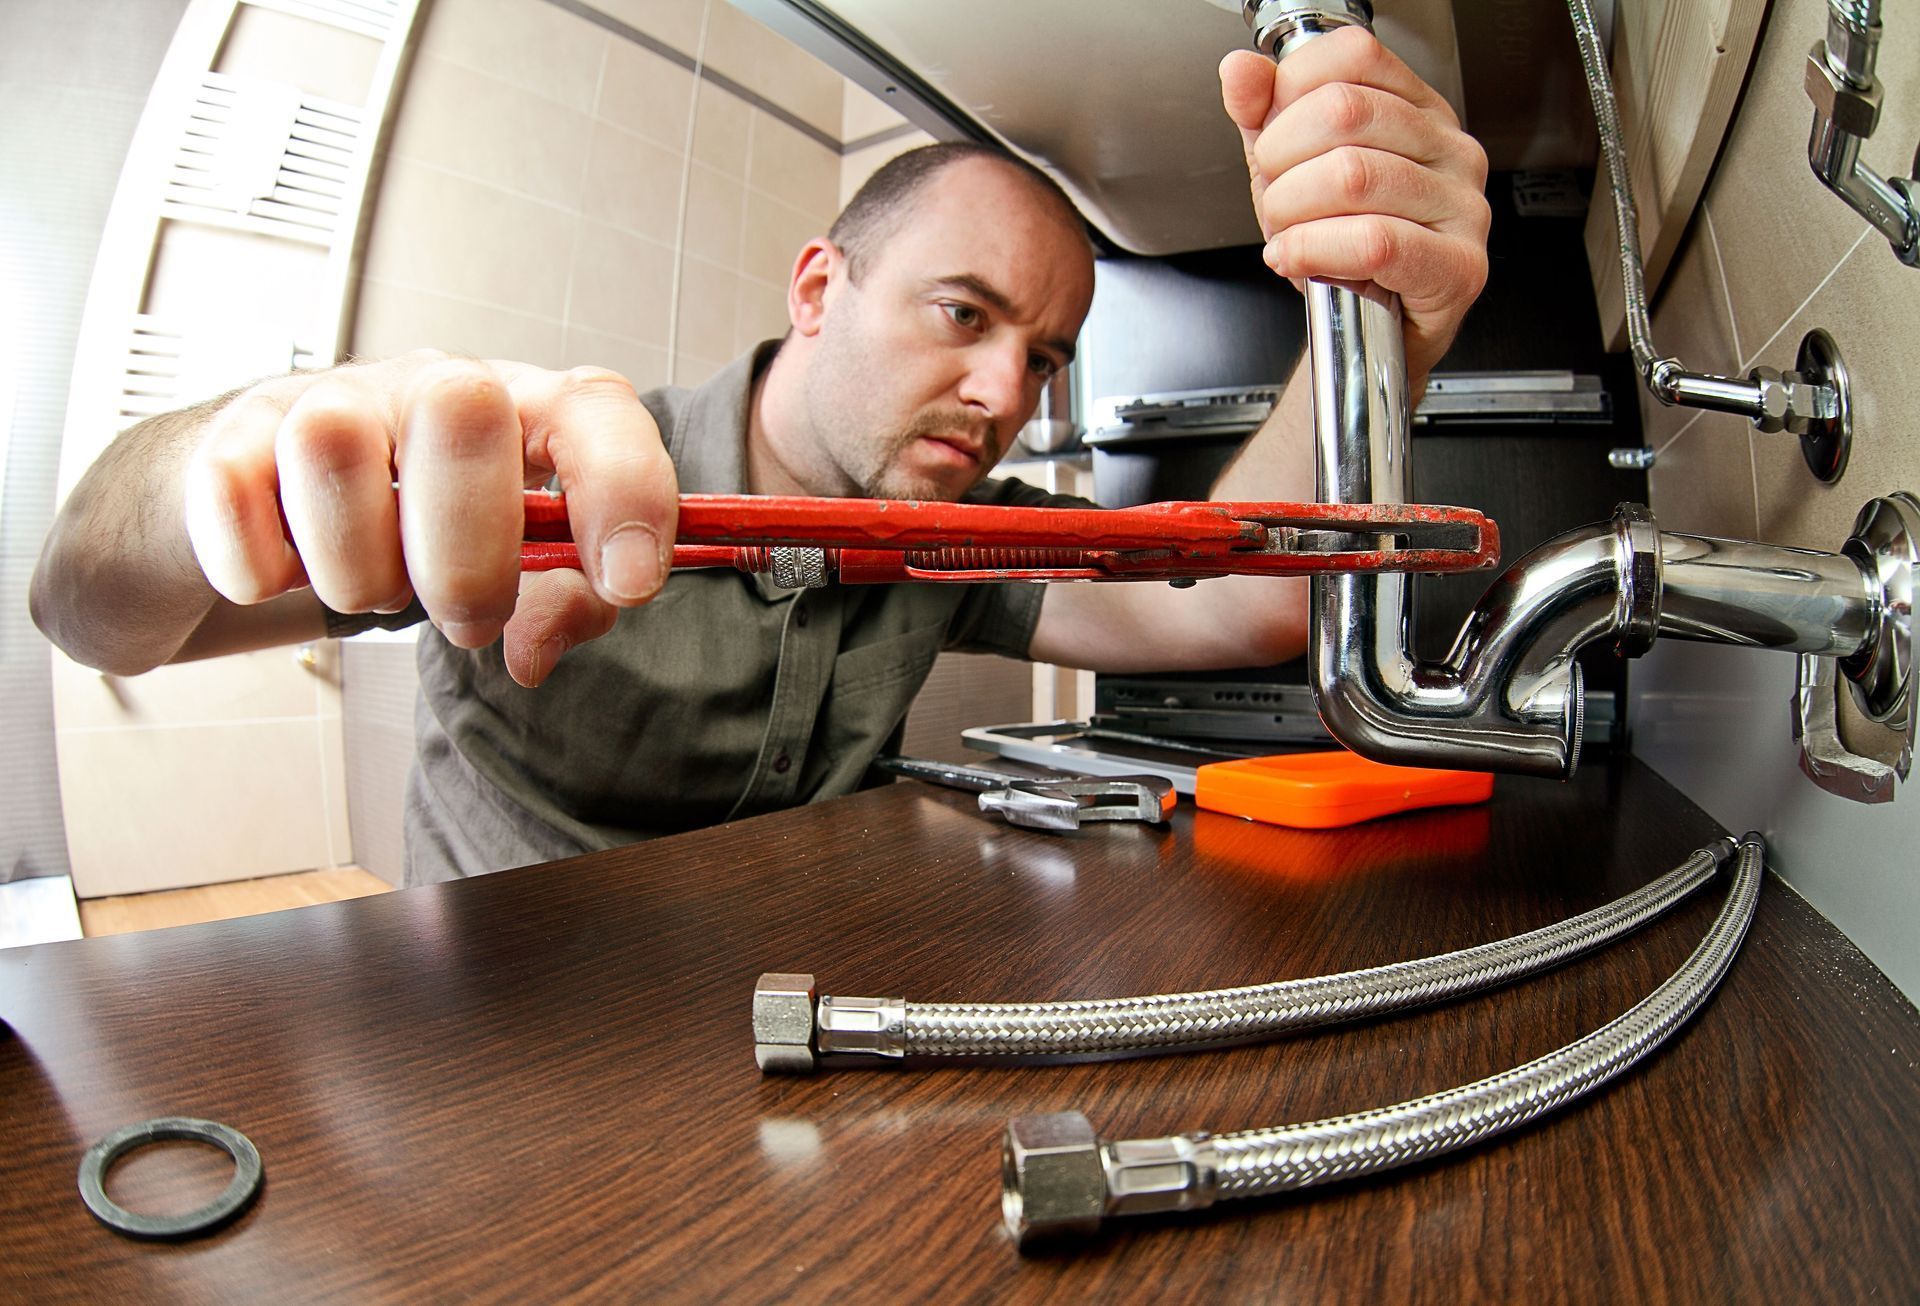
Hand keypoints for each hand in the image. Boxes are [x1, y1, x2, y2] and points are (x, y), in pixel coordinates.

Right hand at [181, 352, 677, 686]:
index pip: (596, 409)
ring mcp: (330, 400)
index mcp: (528, 410)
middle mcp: (434, 385)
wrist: (285, 502)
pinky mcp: (233, 437)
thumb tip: (532, 652)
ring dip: (359, 569)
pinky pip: (235, 499)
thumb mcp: (526, 568)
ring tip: (374, 582)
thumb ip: (565, 605)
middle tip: (464, 615)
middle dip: (469, 556)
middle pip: (463, 411)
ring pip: (334, 449)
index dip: (624, 492)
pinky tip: (287, 570)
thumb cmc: (432, 530)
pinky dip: (262, 570)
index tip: (629, 584)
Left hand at [1220, 27, 1489, 384]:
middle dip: (1282, 160)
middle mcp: (1450, 149)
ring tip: (1288, 235)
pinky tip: (1297, 258)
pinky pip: (1373, 242)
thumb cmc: (1341, 251)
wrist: (1368, 338)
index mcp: (1418, 110)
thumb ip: (1264, 116)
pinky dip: (1315, 250)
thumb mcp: (1290, 171)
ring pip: (1353, 176)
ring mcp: (1463, 206)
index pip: (1352, 56)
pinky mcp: (1458, 266)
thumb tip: (1241, 73)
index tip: (1275, 138)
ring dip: (1292, 213)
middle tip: (1276, 197)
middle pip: (1344, 111)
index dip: (1291, 94)